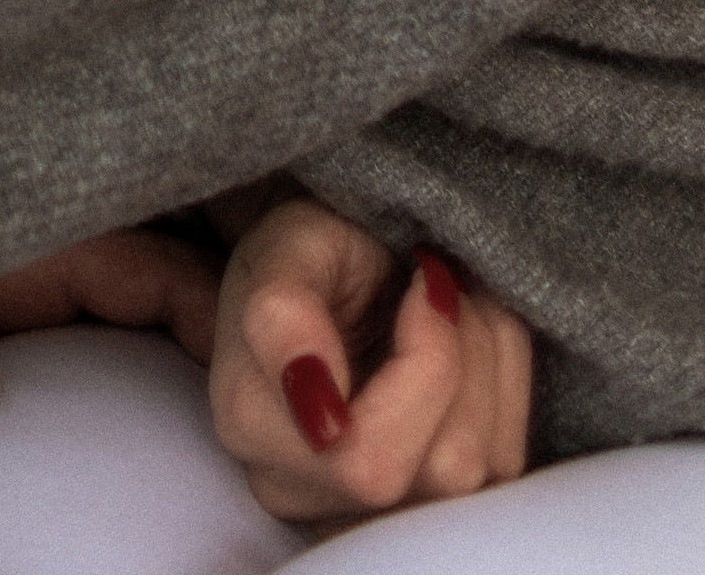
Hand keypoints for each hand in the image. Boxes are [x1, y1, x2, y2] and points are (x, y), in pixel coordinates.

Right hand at [211, 195, 531, 519]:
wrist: (326, 273)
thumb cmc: (307, 253)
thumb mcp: (288, 245)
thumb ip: (285, 316)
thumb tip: (321, 414)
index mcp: (252, 425)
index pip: (367, 458)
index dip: (425, 365)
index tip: (423, 276)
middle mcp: (307, 491)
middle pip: (443, 470)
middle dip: (467, 357)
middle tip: (442, 279)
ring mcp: (371, 512)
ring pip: (481, 470)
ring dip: (490, 363)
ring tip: (453, 301)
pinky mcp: (433, 508)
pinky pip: (504, 469)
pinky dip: (505, 386)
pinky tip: (466, 340)